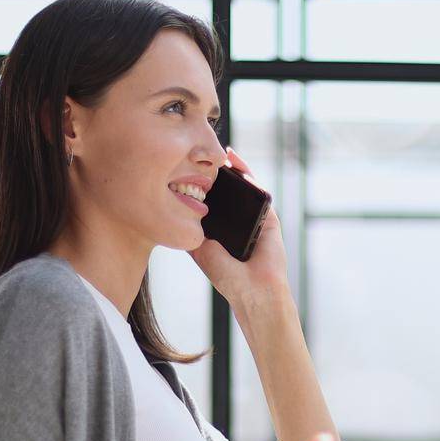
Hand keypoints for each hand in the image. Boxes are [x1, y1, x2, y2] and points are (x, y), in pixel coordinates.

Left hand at [188, 147, 290, 312]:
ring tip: (216, 150)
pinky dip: (246, 172)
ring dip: (231, 167)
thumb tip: (170, 208)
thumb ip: (190, 230)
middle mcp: (238, 222)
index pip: (211, 201)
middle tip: (199, 152)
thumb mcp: (201, 250)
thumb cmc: (228, 277)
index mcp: (222, 231)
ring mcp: (254, 218)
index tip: (183, 167)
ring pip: (243, 186)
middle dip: (215, 172)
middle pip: (227, 191)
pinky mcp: (269, 216)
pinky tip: (233, 160)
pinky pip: (258, 189)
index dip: (199, 184)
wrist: (254, 291)